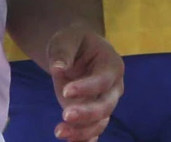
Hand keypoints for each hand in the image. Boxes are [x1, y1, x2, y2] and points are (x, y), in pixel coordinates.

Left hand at [44, 25, 123, 141]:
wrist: (77, 51)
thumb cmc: (74, 42)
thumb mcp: (66, 39)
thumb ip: (63, 53)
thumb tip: (57, 68)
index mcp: (111, 64)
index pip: (103, 80)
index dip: (86, 88)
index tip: (65, 91)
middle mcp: (113, 87)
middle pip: (106, 105)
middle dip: (87, 113)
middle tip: (65, 115)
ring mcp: (105, 102)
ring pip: (100, 122)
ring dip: (82, 131)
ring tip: (59, 132)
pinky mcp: (94, 114)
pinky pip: (94, 130)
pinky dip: (85, 139)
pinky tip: (71, 141)